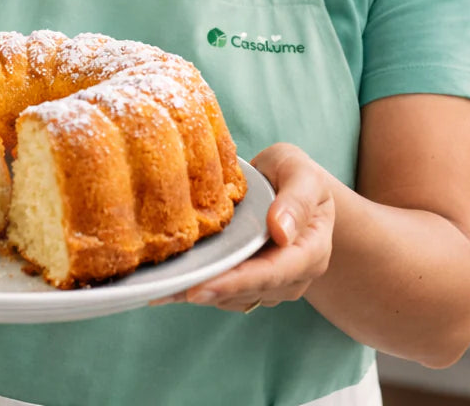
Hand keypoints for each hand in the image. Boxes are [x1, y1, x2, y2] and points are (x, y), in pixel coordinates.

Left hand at [153, 143, 334, 311]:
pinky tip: (167, 286)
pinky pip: (225, 292)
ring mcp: (272, 284)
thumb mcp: (303, 174)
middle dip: (208, 291)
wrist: (293, 185)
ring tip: (158, 290)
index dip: (236, 282)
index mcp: (311, 251)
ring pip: (234, 297)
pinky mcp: (251, 282)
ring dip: (198, 292)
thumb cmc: (297, 174)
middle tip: (166, 293)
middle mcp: (293, 277)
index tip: (202, 287)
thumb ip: (297, 200)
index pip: (273, 273)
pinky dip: (198, 287)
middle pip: (249, 290)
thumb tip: (281, 233)